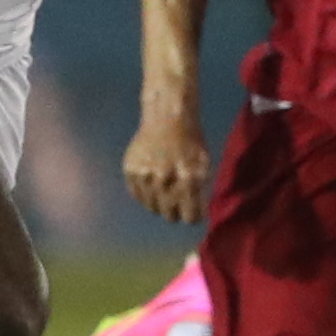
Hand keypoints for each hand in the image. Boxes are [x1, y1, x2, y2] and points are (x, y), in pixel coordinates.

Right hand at [124, 110, 209, 226]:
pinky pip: (137, 196)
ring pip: (152, 208)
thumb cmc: (190, 142)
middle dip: (176, 212)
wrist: (167, 118)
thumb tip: (199, 215)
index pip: (190, 217)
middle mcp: (165, 180)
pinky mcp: (131, 171)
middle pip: (169, 216)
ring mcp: (145, 176)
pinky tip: (152, 182)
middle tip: (178, 201)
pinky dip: (145, 194)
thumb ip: (202, 191)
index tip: (193, 213)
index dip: (193, 216)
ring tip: (164, 189)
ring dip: (160, 203)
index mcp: (188, 179)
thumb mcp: (204, 165)